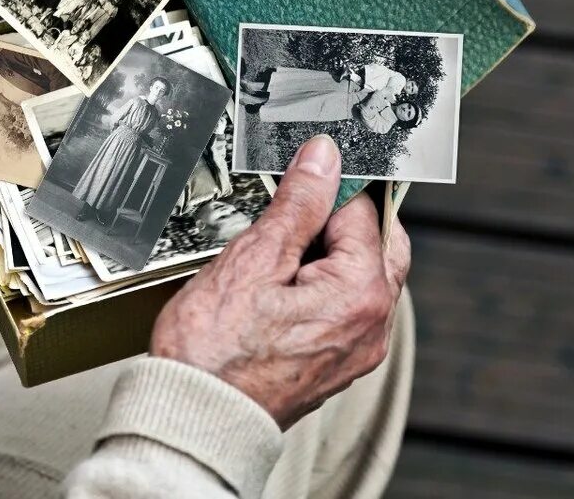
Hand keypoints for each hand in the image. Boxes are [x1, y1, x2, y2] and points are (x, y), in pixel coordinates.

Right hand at [149, 134, 410, 428]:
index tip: (297, 173)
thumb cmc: (215, 350)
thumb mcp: (254, 258)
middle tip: (293, 203)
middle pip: (377, 243)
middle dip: (340, 215)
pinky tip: (279, 283)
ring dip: (330, 250)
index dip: (326, 184)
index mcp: (361, 294)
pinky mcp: (334, 364)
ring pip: (361, 276)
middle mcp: (371, 326)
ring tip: (276, 247)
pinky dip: (322, 284)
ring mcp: (355, 350)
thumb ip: (298, 203)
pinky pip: (344, 308)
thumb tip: (322, 160)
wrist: (196, 412)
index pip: (361, 210)